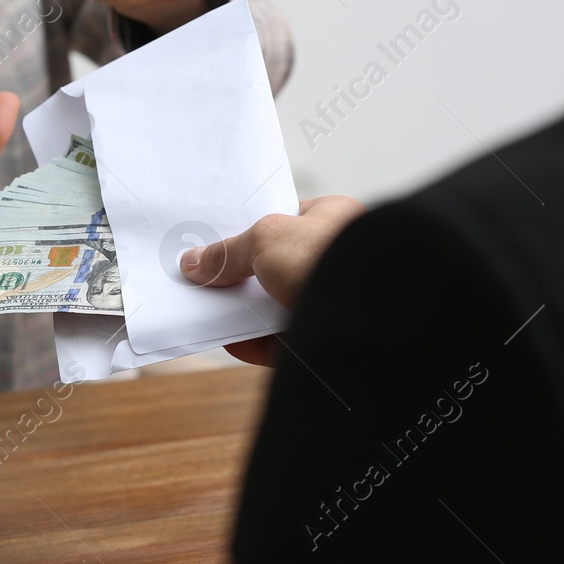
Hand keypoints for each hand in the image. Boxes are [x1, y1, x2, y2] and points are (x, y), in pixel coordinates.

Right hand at [177, 196, 367, 365]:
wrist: (369, 317)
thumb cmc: (330, 259)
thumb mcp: (266, 239)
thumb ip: (228, 251)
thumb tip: (195, 263)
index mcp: (333, 221)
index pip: (284, 221)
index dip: (249, 230)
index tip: (216, 241)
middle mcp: (334, 260)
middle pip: (274, 267)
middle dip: (240, 275)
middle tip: (205, 277)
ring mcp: (329, 301)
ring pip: (275, 306)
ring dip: (243, 309)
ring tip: (207, 308)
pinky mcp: (322, 339)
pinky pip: (279, 341)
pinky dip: (253, 342)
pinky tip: (228, 339)